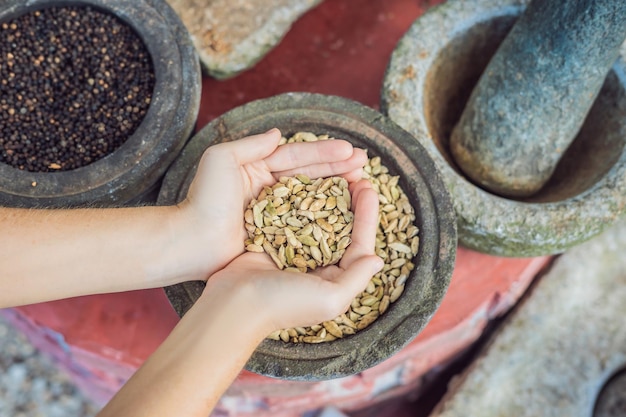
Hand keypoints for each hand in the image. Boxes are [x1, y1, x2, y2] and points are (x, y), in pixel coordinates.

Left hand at [174, 128, 367, 282]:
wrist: (192, 242)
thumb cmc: (205, 200)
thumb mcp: (222, 160)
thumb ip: (250, 145)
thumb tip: (278, 134)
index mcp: (257, 168)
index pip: (297, 157)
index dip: (325, 152)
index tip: (351, 150)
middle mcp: (269, 188)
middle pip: (310, 174)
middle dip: (338, 166)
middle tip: (365, 162)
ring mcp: (274, 212)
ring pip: (311, 196)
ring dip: (337, 188)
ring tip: (362, 181)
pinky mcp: (275, 235)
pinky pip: (305, 221)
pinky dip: (325, 215)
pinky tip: (345, 211)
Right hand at [199, 179, 382, 332]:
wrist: (235, 303)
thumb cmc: (285, 305)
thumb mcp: (331, 299)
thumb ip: (358, 278)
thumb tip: (378, 259)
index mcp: (335, 279)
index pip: (359, 243)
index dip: (367, 216)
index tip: (369, 188)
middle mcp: (319, 266)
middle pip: (342, 228)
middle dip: (351, 202)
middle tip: (356, 175)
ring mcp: (296, 252)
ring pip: (319, 218)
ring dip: (329, 196)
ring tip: (336, 174)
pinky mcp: (274, 241)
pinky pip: (294, 217)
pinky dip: (302, 200)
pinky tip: (307, 181)